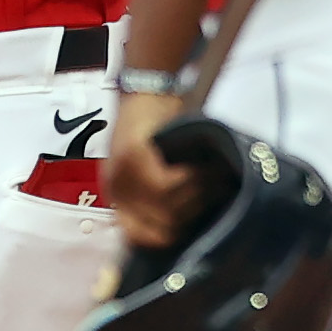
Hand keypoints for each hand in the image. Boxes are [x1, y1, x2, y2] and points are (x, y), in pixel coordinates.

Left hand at [103, 89, 210, 249]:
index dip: (170, 240)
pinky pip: (167, 186)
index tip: (196, 228)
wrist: (147, 90)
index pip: (140, 240)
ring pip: (168, 208)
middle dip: (194, 215)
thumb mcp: (151, 171)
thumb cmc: (156, 132)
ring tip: (216, 180)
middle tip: (216, 197)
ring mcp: (121, 174)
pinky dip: (194, 179)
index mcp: (118, 198)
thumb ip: (162, 199)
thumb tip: (190, 231)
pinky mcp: (133, 157)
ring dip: (199, 196)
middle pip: (161, 229)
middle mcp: (115, 190)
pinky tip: (207, 169)